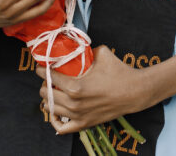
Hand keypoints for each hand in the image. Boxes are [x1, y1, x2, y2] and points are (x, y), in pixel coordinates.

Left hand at [37, 47, 175, 132]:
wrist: (135, 92)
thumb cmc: (119, 72)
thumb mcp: (102, 53)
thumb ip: (86, 50)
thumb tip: (76, 47)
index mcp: (76, 86)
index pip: (48, 78)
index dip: (41, 70)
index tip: (41, 66)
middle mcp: (74, 103)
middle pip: (46, 94)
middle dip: (44, 84)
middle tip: (48, 78)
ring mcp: (78, 115)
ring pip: (50, 109)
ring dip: (48, 99)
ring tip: (51, 91)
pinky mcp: (84, 124)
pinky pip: (61, 128)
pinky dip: (55, 120)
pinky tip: (56, 111)